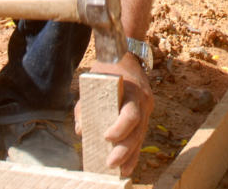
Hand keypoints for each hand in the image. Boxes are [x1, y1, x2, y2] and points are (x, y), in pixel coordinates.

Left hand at [76, 51, 153, 176]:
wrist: (128, 55)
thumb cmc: (108, 69)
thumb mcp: (94, 81)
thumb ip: (85, 105)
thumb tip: (80, 131)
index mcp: (132, 91)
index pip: (131, 114)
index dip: (120, 129)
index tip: (106, 137)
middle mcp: (143, 101)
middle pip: (138, 130)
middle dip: (125, 150)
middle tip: (110, 163)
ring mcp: (147, 108)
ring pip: (141, 136)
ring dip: (131, 155)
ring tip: (121, 171)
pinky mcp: (145, 113)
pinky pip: (141, 134)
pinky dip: (134, 150)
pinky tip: (127, 165)